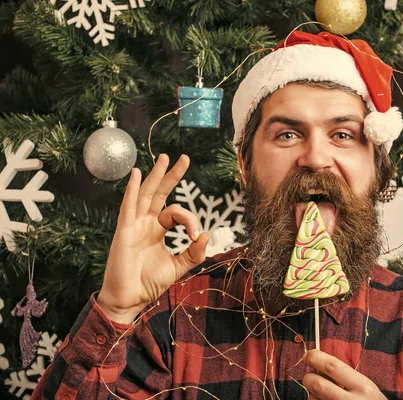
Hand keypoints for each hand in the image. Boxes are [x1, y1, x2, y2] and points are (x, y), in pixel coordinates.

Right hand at [97, 154, 209, 323]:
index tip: (196, 236)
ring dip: (155, 176)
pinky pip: (128, 207)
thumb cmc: (148, 285)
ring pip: (145, 195)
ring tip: (164, 158)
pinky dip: (131, 190)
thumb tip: (206, 234)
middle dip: (171, 176)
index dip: (190, 220)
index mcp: (157, 230)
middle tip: (183, 158)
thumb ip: (193, 253)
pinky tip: (136, 174)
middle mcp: (145, 224)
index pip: (176, 213)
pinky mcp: (124, 232)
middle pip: (159, 194)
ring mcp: (133, 225)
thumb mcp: (178, 267)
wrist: (129, 301)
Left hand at [303, 350, 385, 398]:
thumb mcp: (365, 386)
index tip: (308, 355)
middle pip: (318, 384)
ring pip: (313, 399)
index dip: (316, 358)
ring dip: (312, 395)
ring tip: (323, 395)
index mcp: (362, 386)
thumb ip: (346, 376)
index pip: (332, 366)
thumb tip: (318, 364)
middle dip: (309, 378)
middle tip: (309, 377)